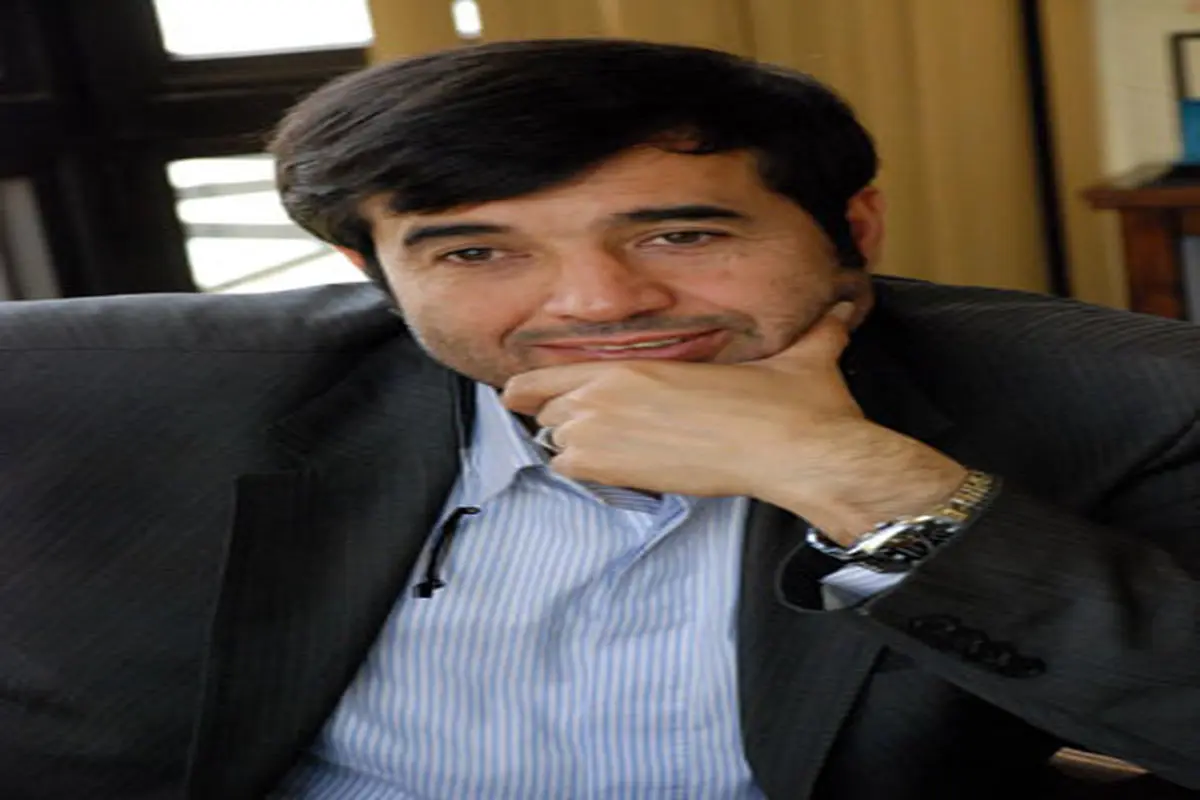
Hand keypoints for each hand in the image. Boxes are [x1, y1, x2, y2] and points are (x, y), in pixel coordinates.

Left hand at [501, 303, 965, 543]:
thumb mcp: (800, 356)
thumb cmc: (792, 406)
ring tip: (604, 453)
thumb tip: (845, 312)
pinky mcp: (618, 470)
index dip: (534, 387)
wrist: (797, 451)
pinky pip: (568, 471)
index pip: (552, 373)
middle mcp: (607, 394)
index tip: (525, 395)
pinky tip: (614, 473)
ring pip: (553, 441)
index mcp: (635, 364)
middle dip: (556, 418)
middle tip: (581, 431)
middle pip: (546, 408)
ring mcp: (605, 433)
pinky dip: (582, 474)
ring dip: (570, 446)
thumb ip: (815, 332)